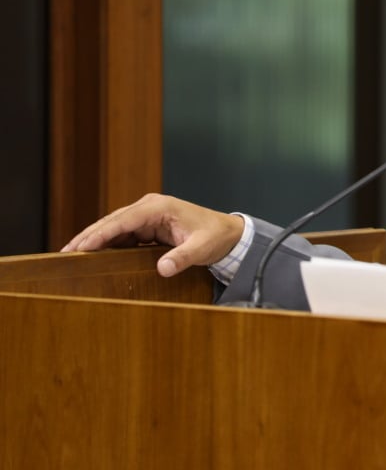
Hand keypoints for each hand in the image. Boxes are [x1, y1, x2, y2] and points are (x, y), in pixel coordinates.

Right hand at [61, 193, 243, 277]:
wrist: (228, 233)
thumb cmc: (216, 236)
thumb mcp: (202, 248)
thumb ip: (183, 257)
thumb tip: (162, 269)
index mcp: (160, 207)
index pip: (123, 220)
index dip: (101, 233)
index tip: (82, 246)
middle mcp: (150, 207)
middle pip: (113, 220)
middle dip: (89, 236)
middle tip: (66, 253)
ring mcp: (148, 215)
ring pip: (114, 226)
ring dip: (95, 239)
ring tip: (72, 255)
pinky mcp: (148, 225)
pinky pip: (123, 233)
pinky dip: (107, 242)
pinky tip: (93, 254)